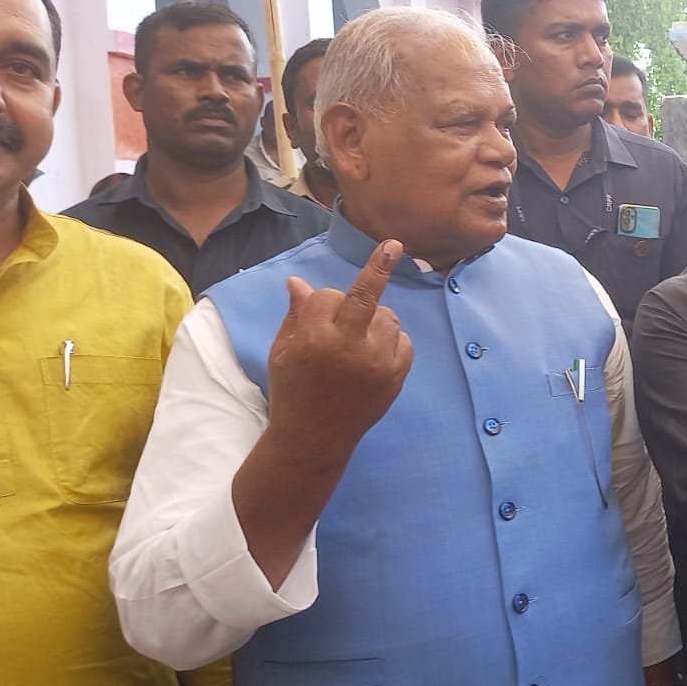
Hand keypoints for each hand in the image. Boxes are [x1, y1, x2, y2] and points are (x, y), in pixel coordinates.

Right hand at [265, 239, 414, 452]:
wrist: (313, 438)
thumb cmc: (292, 390)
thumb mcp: (283, 350)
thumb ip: (297, 314)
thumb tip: (299, 282)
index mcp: (313, 338)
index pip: (327, 295)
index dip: (323, 300)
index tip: (344, 286)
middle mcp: (347, 346)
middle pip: (366, 296)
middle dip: (380, 266)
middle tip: (392, 247)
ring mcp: (375, 362)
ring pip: (387, 317)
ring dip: (374, 319)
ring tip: (358, 338)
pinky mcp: (395, 377)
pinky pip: (403, 340)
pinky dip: (391, 341)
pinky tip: (374, 354)